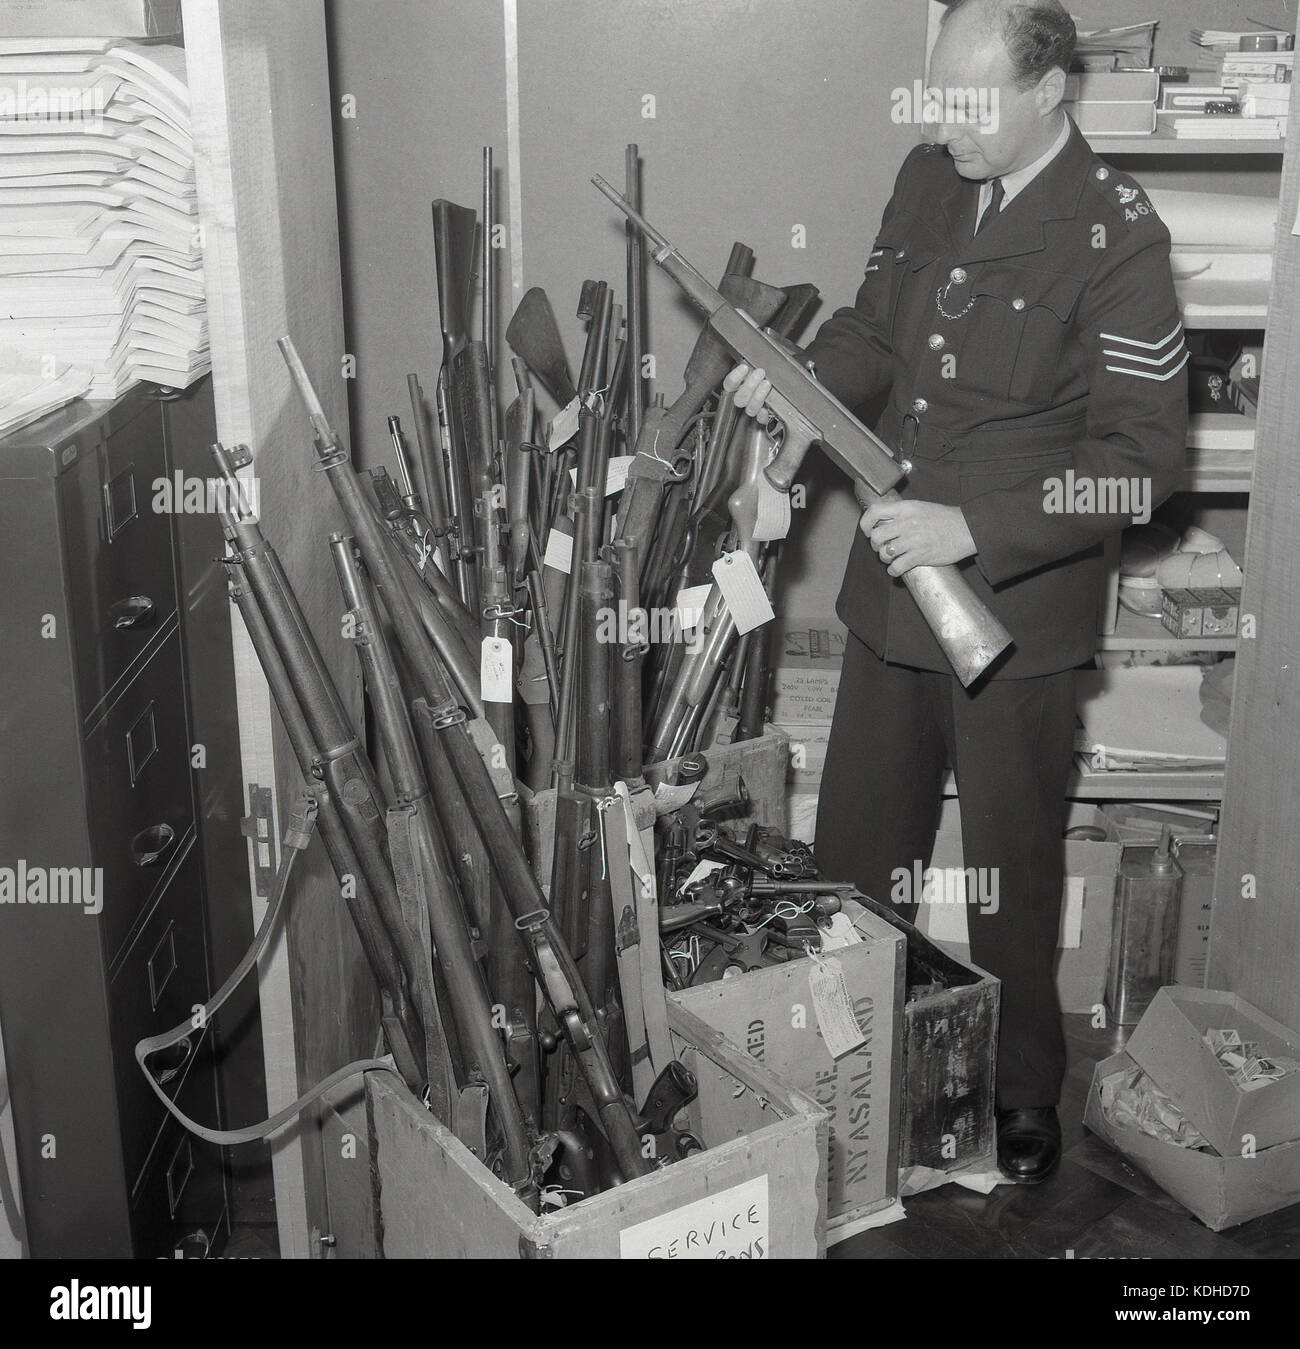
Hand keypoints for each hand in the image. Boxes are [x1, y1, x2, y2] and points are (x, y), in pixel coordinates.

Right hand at [722, 363, 772, 419]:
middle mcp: (742, 400)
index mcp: (737, 388)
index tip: (744, 368)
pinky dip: (763, 415)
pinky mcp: (761, 418)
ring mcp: (751, 410)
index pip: (730, 384)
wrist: (772, 391)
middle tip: (760, 373)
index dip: (736, 377)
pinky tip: (766, 409)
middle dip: (750, 385)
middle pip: (740, 398)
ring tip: (766, 384)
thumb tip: (752, 361)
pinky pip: (760, 420)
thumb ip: (751, 367)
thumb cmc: (762, 378)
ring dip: (758, 397)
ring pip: (750, 409)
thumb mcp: (754, 369)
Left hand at [859, 497, 976, 575]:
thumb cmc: (945, 519)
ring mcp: (913, 540)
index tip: (868, 531)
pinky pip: (896, 567)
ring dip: (885, 558)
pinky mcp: (921, 556)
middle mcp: (907, 523)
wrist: (968, 528)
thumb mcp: (921, 507)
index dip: (865, 524)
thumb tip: (883, 522)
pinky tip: (897, 568)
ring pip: (884, 553)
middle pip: (875, 536)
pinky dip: (893, 571)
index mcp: (906, 508)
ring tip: (893, 557)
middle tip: (884, 546)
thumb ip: (902, 513)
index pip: (874, 512)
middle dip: (876, 545)